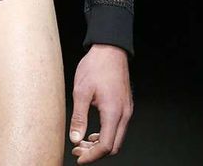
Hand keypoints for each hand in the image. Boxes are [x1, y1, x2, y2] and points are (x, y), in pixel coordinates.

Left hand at [69, 43, 133, 162]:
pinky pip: (118, 127)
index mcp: (114, 112)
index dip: (92, 156)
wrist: (110, 49)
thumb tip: (75, 138)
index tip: (79, 158)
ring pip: (116, 138)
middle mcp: (124, 114)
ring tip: (82, 141)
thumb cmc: (95, 66)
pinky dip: (105, 134)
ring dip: (100, 144)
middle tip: (78, 150)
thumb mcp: (81, 91)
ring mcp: (127, 110)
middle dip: (95, 153)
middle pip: (113, 146)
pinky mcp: (125, 105)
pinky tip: (93, 131)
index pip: (105, 146)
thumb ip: (79, 117)